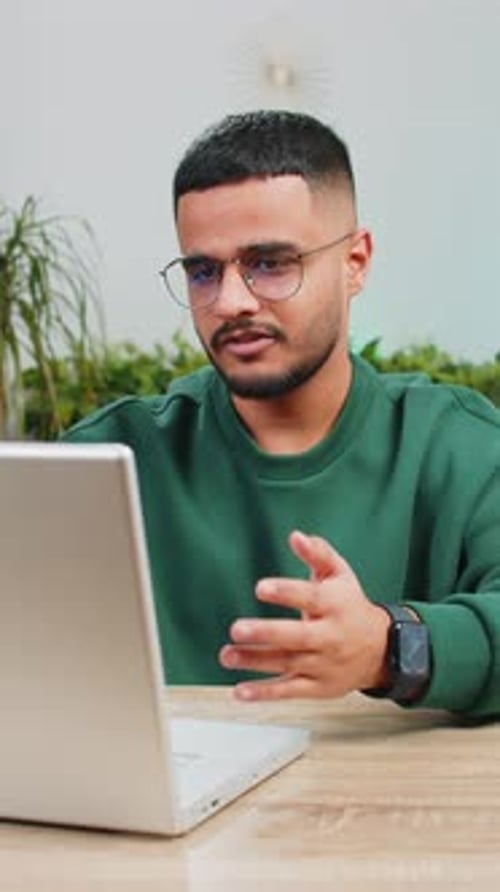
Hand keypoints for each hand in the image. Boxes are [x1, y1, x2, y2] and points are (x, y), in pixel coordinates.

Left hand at [219, 530, 390, 700]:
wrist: (381, 650)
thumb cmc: (350, 605)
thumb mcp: (340, 575)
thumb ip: (317, 554)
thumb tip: (296, 536)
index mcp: (335, 605)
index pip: (310, 598)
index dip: (285, 592)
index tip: (260, 587)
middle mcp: (330, 636)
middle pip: (298, 636)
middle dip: (267, 633)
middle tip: (237, 629)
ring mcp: (324, 664)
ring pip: (288, 664)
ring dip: (255, 661)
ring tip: (227, 655)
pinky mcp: (318, 686)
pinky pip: (290, 691)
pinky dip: (265, 693)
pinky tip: (240, 691)